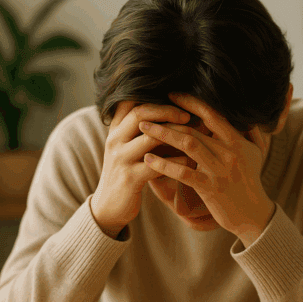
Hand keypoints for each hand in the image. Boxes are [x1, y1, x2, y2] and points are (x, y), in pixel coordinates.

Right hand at [91, 101, 190, 237]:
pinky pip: (156, 166)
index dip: (154, 95)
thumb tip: (176, 112)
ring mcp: (120, 159)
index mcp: (115, 129)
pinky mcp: (129, 178)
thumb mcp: (129, 147)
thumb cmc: (128, 172)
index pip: (131, 101)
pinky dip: (176, 161)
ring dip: (175, 135)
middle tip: (187, 116)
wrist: (109, 205)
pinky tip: (190, 161)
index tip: (176, 98)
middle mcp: (114, 140)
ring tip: (193, 137)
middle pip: (141, 113)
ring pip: (149, 138)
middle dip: (167, 111)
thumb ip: (144, 130)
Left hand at [140, 93, 275, 243]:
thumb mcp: (257, 154)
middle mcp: (229, 153)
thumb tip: (245, 113)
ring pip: (188, 144)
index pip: (212, 115)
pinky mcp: (210, 188)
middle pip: (195, 128)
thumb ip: (251, 131)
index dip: (191, 102)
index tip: (172, 95)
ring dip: (163, 134)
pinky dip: (164, 164)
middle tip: (147, 113)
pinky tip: (149, 159)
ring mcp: (219, 171)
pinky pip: (183, 173)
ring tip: (144, 128)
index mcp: (238, 142)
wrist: (253, 215)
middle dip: (168, 118)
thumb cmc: (252, 182)